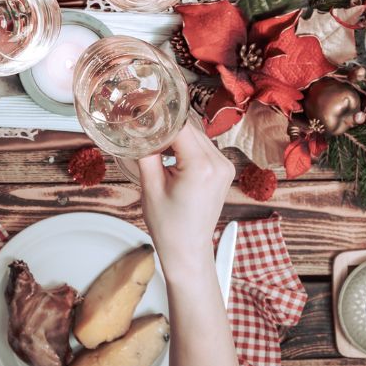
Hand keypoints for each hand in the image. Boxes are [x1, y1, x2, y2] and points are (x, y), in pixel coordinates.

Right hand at [137, 122, 234, 270]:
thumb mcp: (150, 186)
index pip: (180, 126)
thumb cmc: (168, 225)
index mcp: (201, 166)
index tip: (143, 115)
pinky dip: (188, 147)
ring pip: (198, 136)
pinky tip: (172, 156)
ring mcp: (226, 166)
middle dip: (167, 128)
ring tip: (157, 147)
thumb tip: (140, 130)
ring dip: (178, 138)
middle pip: (190, 129)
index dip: (160, 119)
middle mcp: (220, 163)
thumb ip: (147, 153)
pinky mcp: (225, 170)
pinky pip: (204, 148)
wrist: (187, 250)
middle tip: (145, 130)